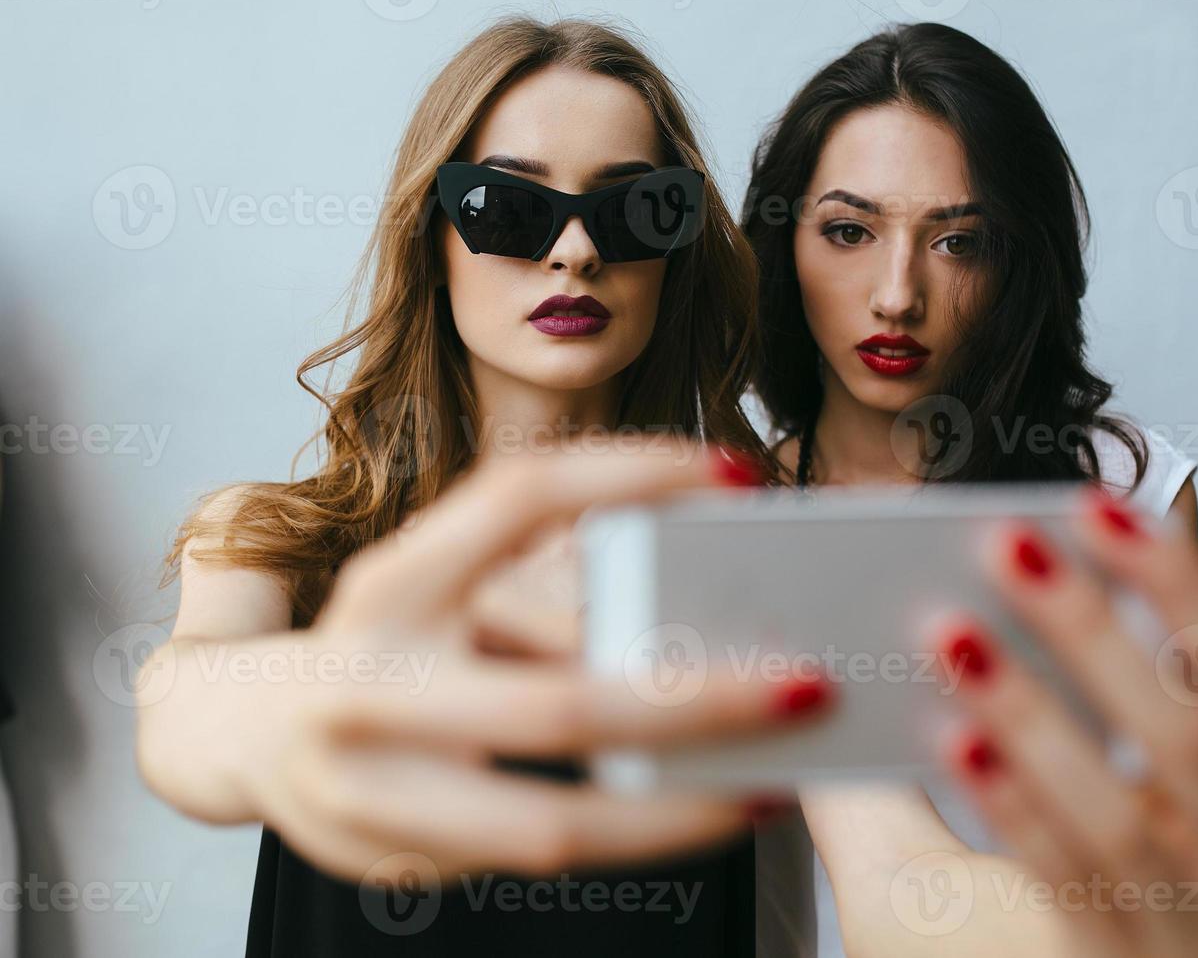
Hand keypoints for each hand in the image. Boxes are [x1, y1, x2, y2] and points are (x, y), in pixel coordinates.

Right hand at [235, 441, 825, 885]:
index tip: (735, 475)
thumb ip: (538, 598)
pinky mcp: (394, 861)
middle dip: (698, 702)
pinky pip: (538, 857)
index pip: (519, 500)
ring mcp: (372, 789)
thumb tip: (693, 618)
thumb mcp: (437, 593)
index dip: (632, 474)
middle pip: (560, 702)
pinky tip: (695, 816)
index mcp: (393, 580)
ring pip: (554, 822)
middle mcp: (373, 681)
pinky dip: (631, 842)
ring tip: (768, 784)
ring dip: (680, 813)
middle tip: (806, 685)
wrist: (254, 739)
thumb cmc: (385, 647)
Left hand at [937, 489, 1197, 956]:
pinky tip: (956, 740)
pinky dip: (1012, 803)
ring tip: (951, 636)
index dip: (1176, 579)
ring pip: (1130, 809)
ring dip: (1037, 710)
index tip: (1091, 506)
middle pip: (1193, 728)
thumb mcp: (1048, 797)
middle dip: (1096, 627)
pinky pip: (1073, 881)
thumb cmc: (1026, 910)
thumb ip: (999, 700)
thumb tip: (927, 594)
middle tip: (1004, 547)